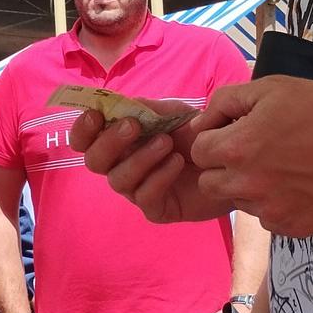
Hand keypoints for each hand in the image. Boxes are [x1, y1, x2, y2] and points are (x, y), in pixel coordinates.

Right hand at [71, 104, 231, 224]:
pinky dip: (159, 176)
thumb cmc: (195, 135)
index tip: (95, 116)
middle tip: (133, 126)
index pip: (84, 140)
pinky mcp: (156, 209)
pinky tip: (178, 162)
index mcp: (118, 142)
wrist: (230, 159)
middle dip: (109, 142)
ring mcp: (137, 190)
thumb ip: (146, 108)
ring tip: (167, 143)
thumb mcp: (173, 112)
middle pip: (94, 162)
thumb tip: (121, 102)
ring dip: (140, 158)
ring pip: (118, 180)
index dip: (82, 130)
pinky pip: (145, 197)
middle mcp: (121, 166)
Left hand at [187, 78, 312, 238]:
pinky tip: (301, 184)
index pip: (199, 152)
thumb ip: (225, 102)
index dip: (215, 139)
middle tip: (256, 152)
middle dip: (224, 167)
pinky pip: (268, 219)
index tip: (236, 133)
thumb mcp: (271, 88)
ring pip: (241, 202)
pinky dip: (277, 205)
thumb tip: (201, 122)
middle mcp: (248, 185)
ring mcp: (271, 211)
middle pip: (210, 183)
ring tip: (285, 166)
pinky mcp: (293, 228)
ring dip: (251, 187)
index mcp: (237, 148)